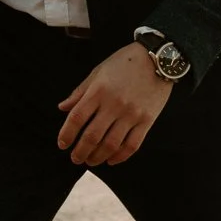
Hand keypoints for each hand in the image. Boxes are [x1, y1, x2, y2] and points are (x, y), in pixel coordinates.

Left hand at [56, 43, 173, 165]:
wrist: (158, 58)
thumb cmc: (125, 62)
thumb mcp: (98, 71)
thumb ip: (80, 92)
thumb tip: (63, 108)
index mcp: (99, 91)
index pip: (77, 118)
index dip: (67, 134)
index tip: (62, 144)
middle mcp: (114, 104)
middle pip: (92, 136)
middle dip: (80, 151)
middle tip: (75, 159)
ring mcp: (132, 114)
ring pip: (111, 144)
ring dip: (98, 157)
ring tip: (91, 161)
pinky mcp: (147, 121)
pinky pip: (132, 145)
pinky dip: (120, 157)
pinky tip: (111, 160)